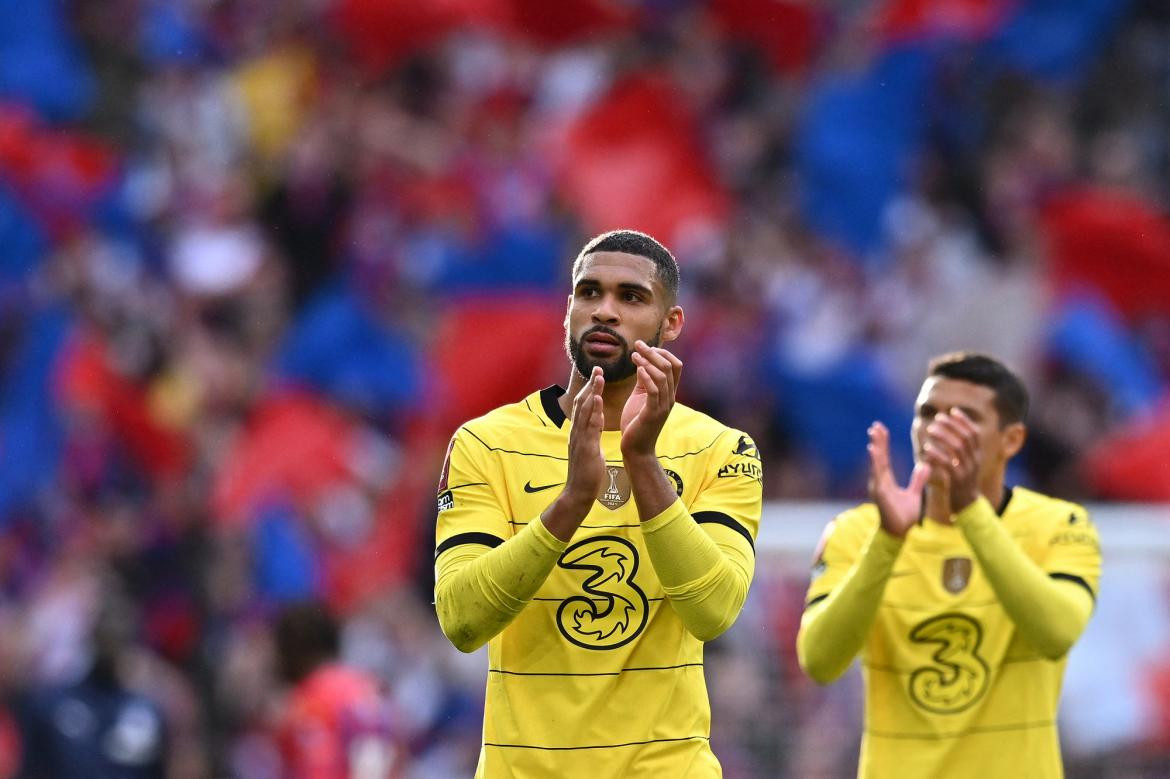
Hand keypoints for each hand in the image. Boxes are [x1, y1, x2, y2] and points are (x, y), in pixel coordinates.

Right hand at [564, 366, 606, 505]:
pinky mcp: (585, 446)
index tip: (597, 376)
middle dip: (590, 385)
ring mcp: (579, 438)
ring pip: (584, 410)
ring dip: (592, 391)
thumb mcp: (590, 448)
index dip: (590, 390)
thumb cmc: (586, 473)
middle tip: (598, 368)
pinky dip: (593, 410)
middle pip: (581, 403)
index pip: (583, 406)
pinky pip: (589, 425)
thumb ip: (592, 433)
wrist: (578, 493)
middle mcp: (576, 432)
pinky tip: (597, 398)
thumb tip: (597, 421)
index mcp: (578, 432)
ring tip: (599, 376)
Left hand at [620, 342, 681, 457]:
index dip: (662, 352)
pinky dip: (646, 377)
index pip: (675, 365)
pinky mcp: (653, 413)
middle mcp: (670, 397)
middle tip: (638, 344)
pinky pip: (654, 391)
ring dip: (648, 362)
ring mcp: (663, 406)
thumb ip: (644, 381)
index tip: (645, 346)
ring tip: (634, 355)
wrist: (636, 449)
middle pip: (670, 366)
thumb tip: (642, 362)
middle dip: (654, 352)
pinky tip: (637, 369)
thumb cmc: (636, 423)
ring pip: (663, 376)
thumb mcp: (641, 397)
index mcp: (668, 393)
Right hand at [867, 421, 930, 538]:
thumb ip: (918, 480)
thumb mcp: (914, 494)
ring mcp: (878, 486)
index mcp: (886, 481)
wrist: (898, 533)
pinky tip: (873, 450)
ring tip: (873, 433)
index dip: (882, 443)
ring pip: (876, 463)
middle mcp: (879, 481)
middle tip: (875, 425)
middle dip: (877, 441)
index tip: (881, 429)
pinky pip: (877, 473)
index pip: (884, 458)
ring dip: (875, 447)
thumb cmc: (903, 517)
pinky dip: (874, 461)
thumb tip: (925, 466)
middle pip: (878, 457)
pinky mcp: (880, 492)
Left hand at [922, 409, 980, 512]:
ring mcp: (967, 471)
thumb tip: (950, 431)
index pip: (974, 433)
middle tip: (938, 417)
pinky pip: (948, 464)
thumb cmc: (962, 482)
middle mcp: (974, 461)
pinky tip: (926, 449)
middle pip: (965, 438)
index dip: (964, 421)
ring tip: (930, 429)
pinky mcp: (957, 481)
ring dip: (943, 436)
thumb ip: (960, 449)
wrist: (967, 506)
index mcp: (977, 455)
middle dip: (952, 425)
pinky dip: (937, 454)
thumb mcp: (965, 464)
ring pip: (957, 449)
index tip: (952, 410)